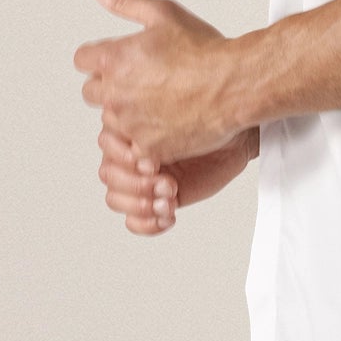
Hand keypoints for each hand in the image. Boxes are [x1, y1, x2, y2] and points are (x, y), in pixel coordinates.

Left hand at [73, 0, 245, 165]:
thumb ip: (124, 1)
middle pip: (91, 92)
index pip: (83, 60)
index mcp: (114, 60)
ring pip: (112, 121)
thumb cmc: (204, 50)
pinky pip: (133, 147)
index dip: (101, 57)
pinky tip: (167, 123)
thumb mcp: (162, 13)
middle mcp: (116, 94)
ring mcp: (131, 125)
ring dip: (127, 113)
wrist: (235, 85)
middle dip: (110, 85)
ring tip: (160, 101)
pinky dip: (146, 139)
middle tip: (142, 80)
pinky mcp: (148, 148)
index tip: (119, 60)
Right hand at [97, 110, 260, 235]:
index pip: (106, 147)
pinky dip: (146, 223)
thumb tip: (136, 136)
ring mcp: (140, 179)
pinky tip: (167, 216)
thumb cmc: (208, 123)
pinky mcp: (154, 200)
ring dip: (141, 204)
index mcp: (128, 129)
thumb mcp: (180, 117)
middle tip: (167, 183)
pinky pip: (133, 220)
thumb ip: (152, 124)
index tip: (153, 163)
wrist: (233, 141)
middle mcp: (130, 154)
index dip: (127, 159)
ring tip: (170, 199)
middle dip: (138, 184)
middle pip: (109, 176)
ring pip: (116, 199)